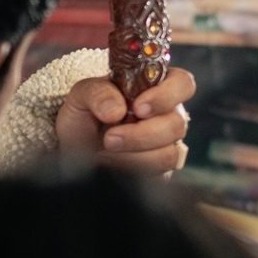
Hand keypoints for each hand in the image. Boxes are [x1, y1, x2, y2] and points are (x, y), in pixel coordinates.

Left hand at [57, 66, 195, 176]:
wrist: (75, 146)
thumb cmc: (85, 114)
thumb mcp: (83, 94)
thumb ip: (98, 92)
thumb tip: (116, 110)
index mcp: (156, 87)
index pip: (182, 83)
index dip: (167, 95)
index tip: (138, 107)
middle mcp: (167, 114)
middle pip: (176, 124)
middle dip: (141, 134)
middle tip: (110, 137)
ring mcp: (166, 144)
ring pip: (169, 153)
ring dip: (135, 155)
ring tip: (107, 151)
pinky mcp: (160, 170)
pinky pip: (160, 174)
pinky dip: (133, 169)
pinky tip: (113, 163)